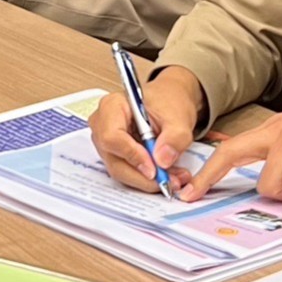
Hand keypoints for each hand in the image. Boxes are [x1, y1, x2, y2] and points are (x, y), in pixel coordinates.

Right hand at [91, 67, 206, 192]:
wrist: (169, 103)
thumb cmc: (168, 101)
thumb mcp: (178, 116)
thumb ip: (174, 137)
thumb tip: (162, 160)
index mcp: (112, 106)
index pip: (112, 137)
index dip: (132, 155)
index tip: (155, 168)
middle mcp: (102, 126)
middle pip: (114, 160)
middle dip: (143, 175)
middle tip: (169, 180)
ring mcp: (106, 143)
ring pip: (120, 171)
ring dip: (146, 179)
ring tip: (173, 177)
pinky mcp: (114, 155)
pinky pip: (126, 172)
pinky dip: (146, 178)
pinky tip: (164, 174)